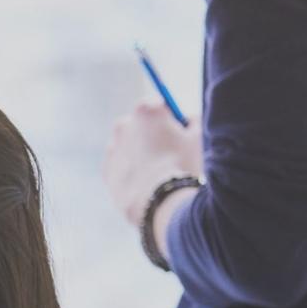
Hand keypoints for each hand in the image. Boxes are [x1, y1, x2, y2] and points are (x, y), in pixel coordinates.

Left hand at [102, 102, 204, 228]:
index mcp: (146, 110)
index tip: (179, 133)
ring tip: (160, 174)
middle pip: (141, 125)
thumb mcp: (199, 138)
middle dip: (153, 136)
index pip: (159, 106)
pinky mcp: (107, 171)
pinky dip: (132, 173)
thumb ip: (194, 121)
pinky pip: (122, 167)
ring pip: (130, 147)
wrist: (162, 201)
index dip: (171, 120)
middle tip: (171, 154)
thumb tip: (188, 119)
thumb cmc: (184, 166)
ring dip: (141, 155)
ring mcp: (113, 148)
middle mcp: (124, 124)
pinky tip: (148, 184)